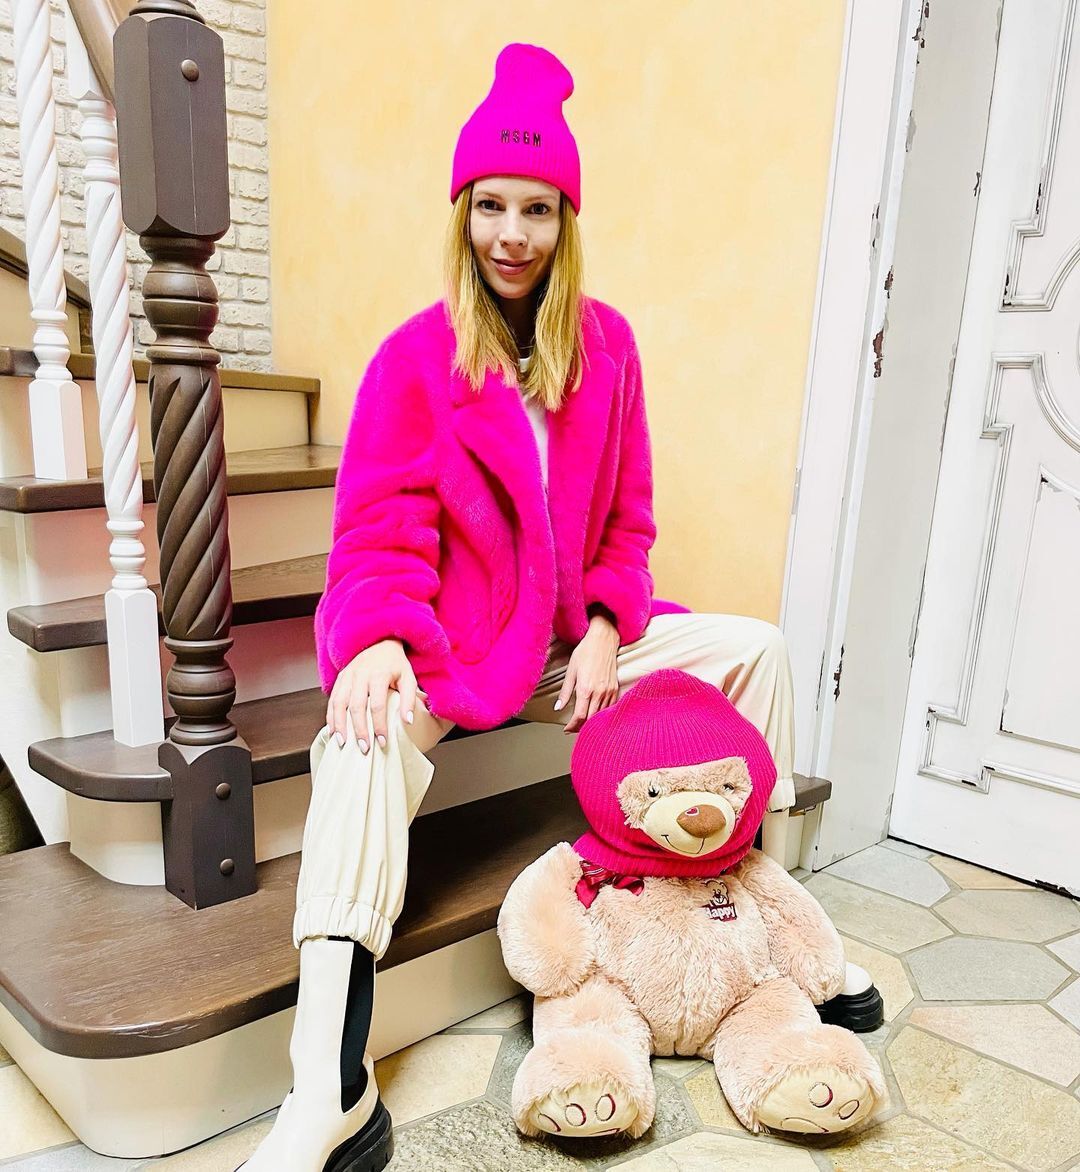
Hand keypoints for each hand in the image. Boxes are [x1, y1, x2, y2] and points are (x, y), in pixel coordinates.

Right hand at [326, 639, 428, 752]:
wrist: (380, 642)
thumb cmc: (396, 664)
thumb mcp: (409, 678)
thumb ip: (409, 699)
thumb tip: (408, 722)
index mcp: (378, 674)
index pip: (378, 705)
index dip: (379, 725)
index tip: (383, 742)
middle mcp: (360, 674)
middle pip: (356, 706)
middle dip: (359, 730)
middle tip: (364, 749)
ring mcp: (348, 676)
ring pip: (339, 703)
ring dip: (340, 725)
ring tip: (342, 744)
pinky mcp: (340, 678)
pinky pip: (332, 699)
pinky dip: (331, 717)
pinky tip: (333, 731)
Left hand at [556, 615, 620, 732]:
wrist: (604, 639)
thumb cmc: (586, 651)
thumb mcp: (571, 671)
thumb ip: (565, 692)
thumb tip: (558, 707)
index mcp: (586, 688)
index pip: (580, 716)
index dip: (572, 726)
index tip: (566, 729)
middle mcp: (599, 692)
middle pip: (591, 719)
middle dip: (580, 727)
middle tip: (572, 728)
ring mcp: (609, 691)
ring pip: (601, 715)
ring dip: (591, 722)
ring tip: (582, 723)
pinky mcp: (615, 688)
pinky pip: (609, 708)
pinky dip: (602, 714)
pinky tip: (595, 714)